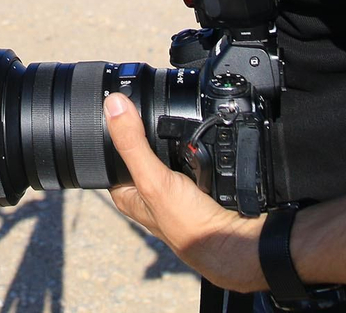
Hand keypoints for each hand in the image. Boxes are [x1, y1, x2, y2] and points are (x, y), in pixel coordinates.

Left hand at [103, 93, 265, 293]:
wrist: (234, 241)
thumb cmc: (189, 226)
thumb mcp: (152, 179)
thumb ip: (132, 144)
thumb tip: (113, 105)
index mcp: (126, 191)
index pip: (111, 150)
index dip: (116, 127)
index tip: (125, 104)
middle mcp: (147, 188)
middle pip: (143, 146)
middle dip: (154, 132)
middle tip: (166, 128)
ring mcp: (172, 185)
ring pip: (170, 148)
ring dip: (180, 139)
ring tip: (189, 146)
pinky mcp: (195, 181)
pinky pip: (194, 154)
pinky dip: (199, 147)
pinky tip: (204, 148)